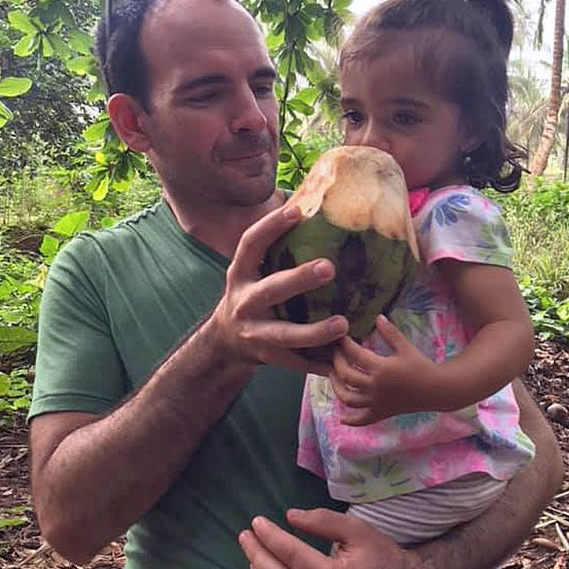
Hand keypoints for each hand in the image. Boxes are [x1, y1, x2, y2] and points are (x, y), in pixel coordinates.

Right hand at [210, 204, 347, 373]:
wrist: (225, 342)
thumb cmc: (251, 294)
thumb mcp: (252, 271)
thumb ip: (275, 249)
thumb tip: (311, 204)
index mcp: (240, 274)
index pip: (251, 244)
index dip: (271, 226)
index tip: (297, 210)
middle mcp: (244, 302)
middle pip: (270, 291)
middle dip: (298, 280)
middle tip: (329, 267)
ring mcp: (254, 333)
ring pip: (284, 335)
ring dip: (314, 332)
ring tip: (343, 325)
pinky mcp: (268, 357)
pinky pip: (296, 362)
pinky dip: (318, 363)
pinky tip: (341, 362)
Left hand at [329, 316, 437, 423]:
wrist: (437, 390)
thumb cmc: (421, 366)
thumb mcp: (406, 347)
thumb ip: (390, 333)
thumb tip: (377, 317)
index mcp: (381, 369)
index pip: (356, 355)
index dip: (345, 345)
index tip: (341, 338)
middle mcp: (376, 387)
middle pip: (347, 376)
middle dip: (337, 363)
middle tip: (334, 353)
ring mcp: (377, 402)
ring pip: (348, 398)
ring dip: (336, 387)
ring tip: (332, 376)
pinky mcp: (382, 413)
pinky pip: (362, 420)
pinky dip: (351, 420)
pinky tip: (342, 417)